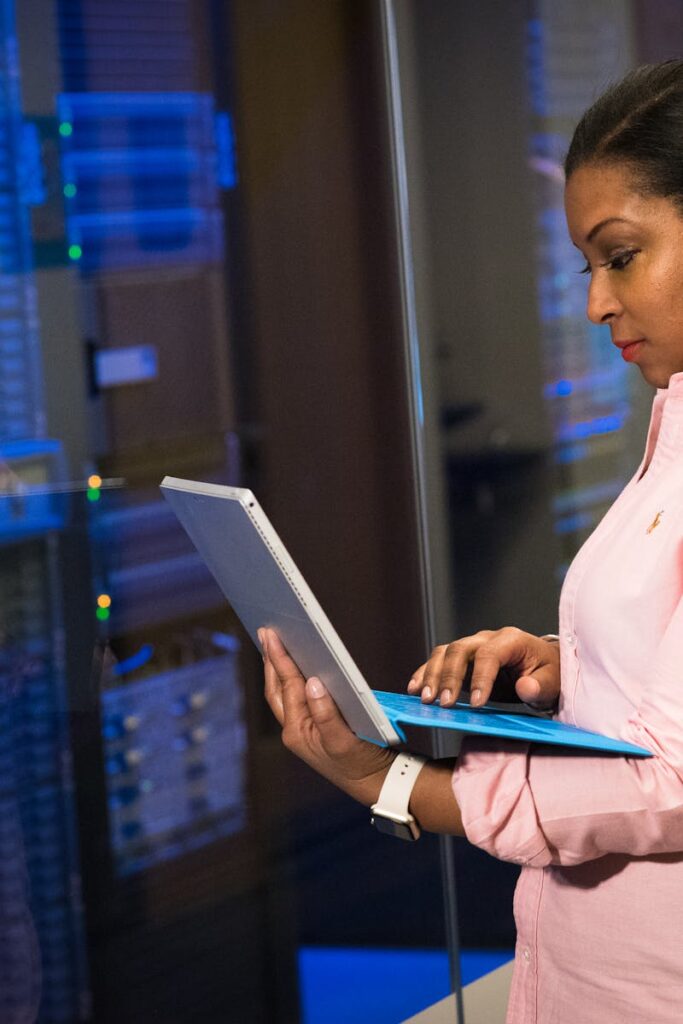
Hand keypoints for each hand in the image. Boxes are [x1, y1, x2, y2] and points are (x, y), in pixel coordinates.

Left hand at [260, 628, 394, 805]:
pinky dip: (291, 680)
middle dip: (270, 660)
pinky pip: (295, 699)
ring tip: (273, 645)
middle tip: (265, 631)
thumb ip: (326, 712)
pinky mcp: (312, 728)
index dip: (280, 658)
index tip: (272, 635)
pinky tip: (295, 668)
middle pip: (276, 688)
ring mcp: (302, 729)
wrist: (374, 782)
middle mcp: (294, 730)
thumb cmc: (361, 764)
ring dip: (277, 669)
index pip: (287, 686)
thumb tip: (312, 682)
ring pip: (282, 694)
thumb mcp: (344, 741)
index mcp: (297, 732)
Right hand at [407, 627, 559, 709]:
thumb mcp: (553, 682)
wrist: (544, 668)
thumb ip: (541, 685)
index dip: (481, 678)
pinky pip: (438, 661)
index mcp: (511, 640)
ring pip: (444, 653)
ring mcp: (472, 647)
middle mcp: (487, 639)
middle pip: (460, 649)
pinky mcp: (461, 661)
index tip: (477, 704)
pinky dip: (424, 673)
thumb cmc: (549, 674)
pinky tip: (414, 689)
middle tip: (443, 704)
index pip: (490, 654)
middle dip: (449, 677)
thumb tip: (525, 687)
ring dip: (432, 675)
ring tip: (424, 699)